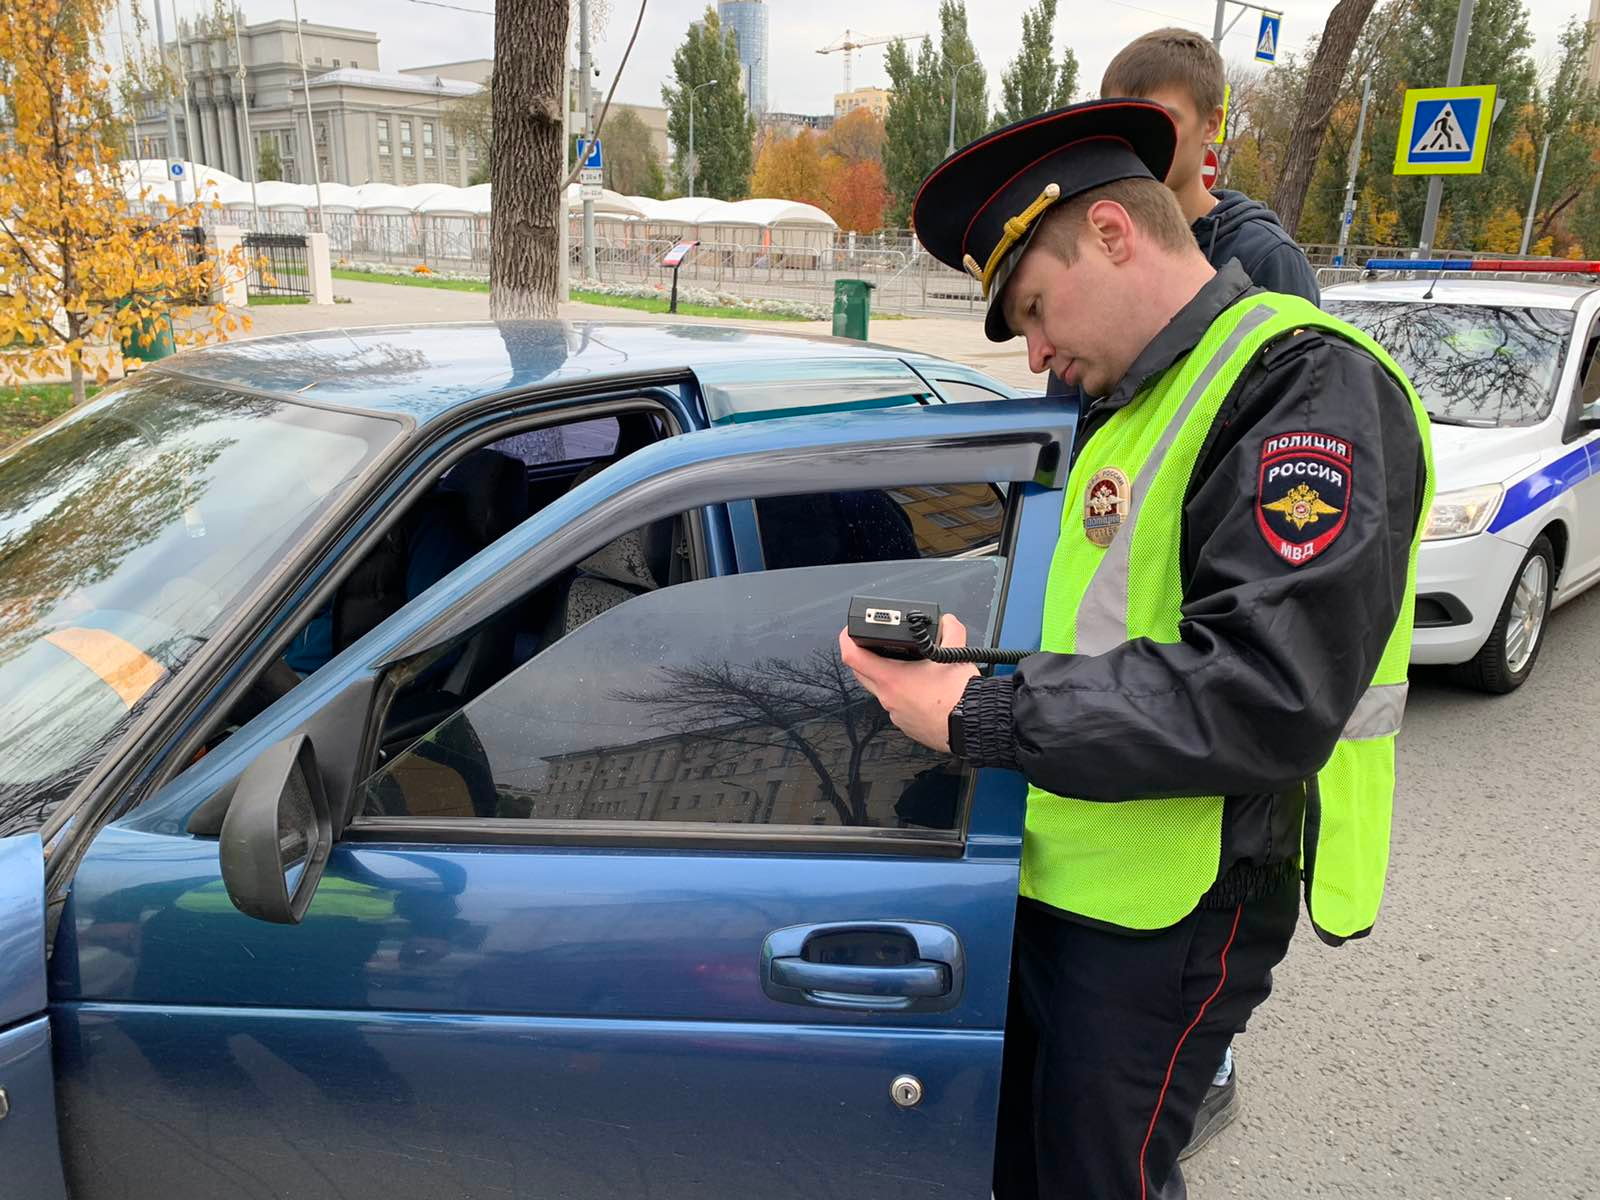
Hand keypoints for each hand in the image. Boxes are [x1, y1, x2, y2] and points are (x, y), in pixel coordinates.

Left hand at [838, 614, 978, 753]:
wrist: (975, 725)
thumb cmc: (961, 696)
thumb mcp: (956, 654)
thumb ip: (951, 630)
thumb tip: (948, 621)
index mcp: (892, 679)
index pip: (852, 656)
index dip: (846, 639)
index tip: (849, 631)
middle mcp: (889, 698)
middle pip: (862, 674)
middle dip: (865, 657)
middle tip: (875, 645)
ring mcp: (896, 714)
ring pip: (882, 691)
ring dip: (888, 677)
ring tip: (908, 667)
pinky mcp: (908, 725)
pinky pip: (897, 706)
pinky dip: (904, 695)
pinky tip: (922, 691)